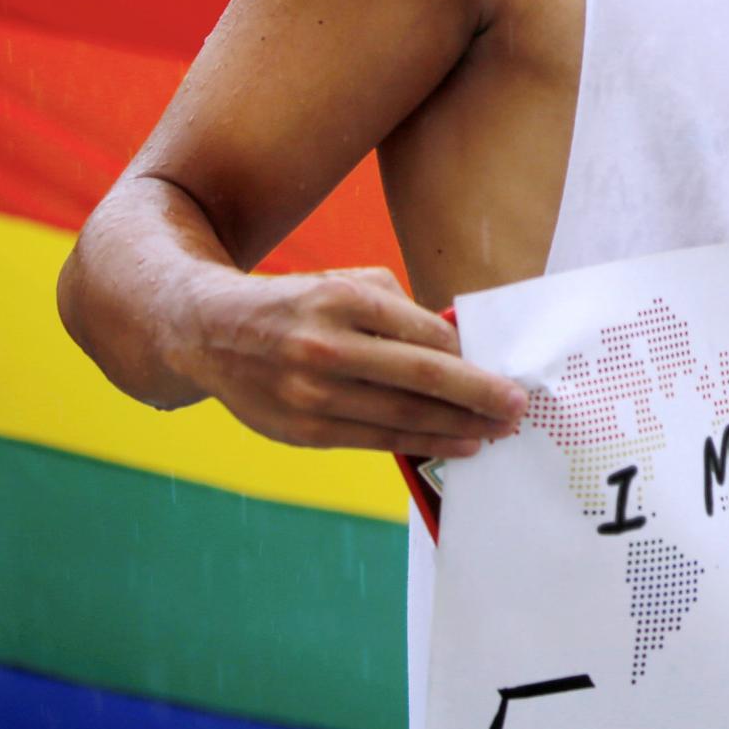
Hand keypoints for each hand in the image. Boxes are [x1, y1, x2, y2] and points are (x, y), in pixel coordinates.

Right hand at [173, 265, 528, 457]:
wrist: (210, 331)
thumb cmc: (298, 304)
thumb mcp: (345, 284)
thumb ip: (401, 309)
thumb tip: (458, 343)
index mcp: (341, 299)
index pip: (424, 334)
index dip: (470, 358)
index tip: (505, 371)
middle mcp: (325, 346)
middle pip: (420, 377)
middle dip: (478, 395)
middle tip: (518, 407)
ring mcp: (309, 392)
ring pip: (400, 416)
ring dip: (458, 427)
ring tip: (496, 431)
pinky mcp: (301, 429)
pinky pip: (374, 440)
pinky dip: (422, 444)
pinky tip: (456, 443)